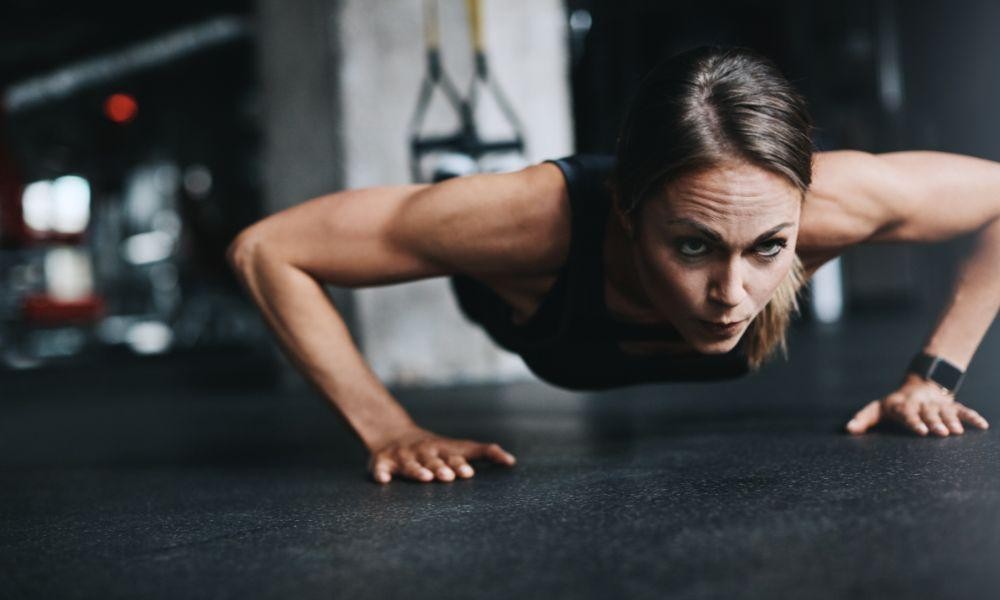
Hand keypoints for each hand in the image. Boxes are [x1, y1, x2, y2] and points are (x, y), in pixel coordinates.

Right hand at [367, 426, 516, 483]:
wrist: (392, 434)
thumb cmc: (435, 448)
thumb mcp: (458, 446)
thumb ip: (485, 452)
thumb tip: (512, 461)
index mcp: (441, 450)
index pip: (453, 456)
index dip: (460, 464)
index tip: (469, 473)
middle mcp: (423, 452)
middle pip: (433, 460)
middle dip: (441, 467)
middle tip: (449, 477)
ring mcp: (402, 457)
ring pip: (410, 464)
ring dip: (417, 470)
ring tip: (426, 478)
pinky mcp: (381, 462)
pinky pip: (379, 468)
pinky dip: (381, 473)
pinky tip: (384, 480)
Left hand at [845, 375, 989, 435]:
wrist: (919, 386)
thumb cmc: (894, 405)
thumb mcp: (876, 409)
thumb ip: (863, 420)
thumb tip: (848, 430)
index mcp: (903, 406)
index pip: (908, 414)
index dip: (914, 422)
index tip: (920, 431)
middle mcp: (922, 405)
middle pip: (929, 414)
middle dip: (935, 422)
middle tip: (941, 433)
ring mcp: (937, 405)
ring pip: (946, 413)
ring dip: (952, 421)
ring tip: (957, 432)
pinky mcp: (951, 406)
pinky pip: (963, 410)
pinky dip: (972, 417)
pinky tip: (982, 425)